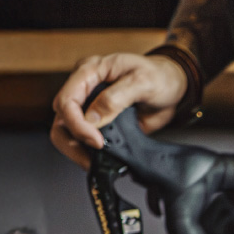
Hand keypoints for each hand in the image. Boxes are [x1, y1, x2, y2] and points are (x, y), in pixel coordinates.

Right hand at [51, 53, 187, 169]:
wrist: (172, 87)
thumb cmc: (158, 76)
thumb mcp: (142, 82)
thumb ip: (116, 98)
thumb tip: (92, 117)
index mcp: (90, 71)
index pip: (67, 99)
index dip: (77, 123)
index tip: (96, 140)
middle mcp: (85, 88)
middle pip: (61, 117)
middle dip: (72, 139)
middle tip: (92, 156)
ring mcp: (89, 105)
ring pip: (66, 130)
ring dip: (75, 149)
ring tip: (92, 161)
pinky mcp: (99, 121)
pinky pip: (82, 138)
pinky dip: (86, 151)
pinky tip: (98, 159)